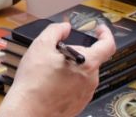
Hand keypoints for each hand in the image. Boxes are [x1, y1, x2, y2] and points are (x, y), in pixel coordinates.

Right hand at [0, 22, 116, 116]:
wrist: (27, 110)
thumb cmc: (34, 82)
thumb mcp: (41, 45)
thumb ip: (56, 30)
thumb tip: (64, 27)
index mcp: (87, 64)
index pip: (108, 45)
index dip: (105, 34)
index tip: (99, 30)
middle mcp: (91, 81)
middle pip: (90, 59)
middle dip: (76, 53)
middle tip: (57, 54)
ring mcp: (85, 95)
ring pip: (83, 74)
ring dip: (71, 69)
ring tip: (51, 72)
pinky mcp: (78, 105)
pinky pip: (77, 88)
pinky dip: (68, 83)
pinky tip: (52, 84)